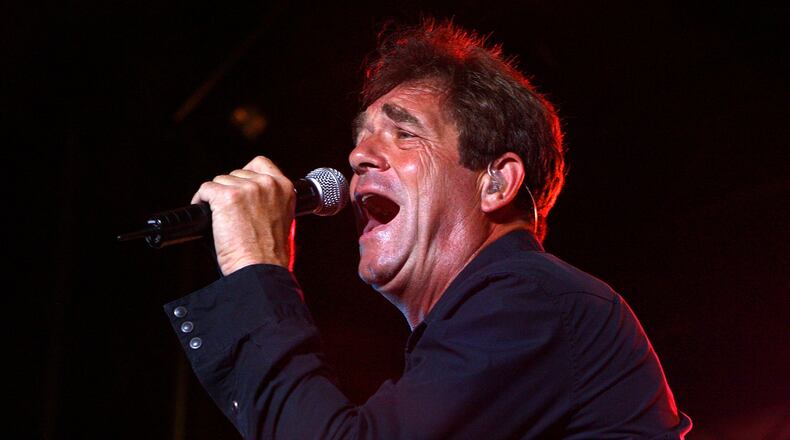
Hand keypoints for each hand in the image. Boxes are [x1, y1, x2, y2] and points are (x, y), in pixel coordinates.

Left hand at [191, 156, 294, 274]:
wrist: (261, 269)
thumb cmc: (270, 255)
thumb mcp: (281, 220)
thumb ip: (270, 202)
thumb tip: (248, 199)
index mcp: (285, 188)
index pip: (260, 163)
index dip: (246, 174)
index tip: (240, 188)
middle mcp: (267, 184)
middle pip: (236, 174)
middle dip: (230, 191)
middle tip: (229, 214)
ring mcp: (247, 189)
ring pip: (220, 182)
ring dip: (216, 198)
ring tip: (220, 220)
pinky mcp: (227, 196)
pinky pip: (206, 190)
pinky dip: (200, 201)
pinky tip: (207, 218)